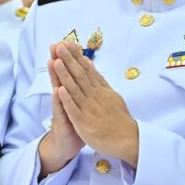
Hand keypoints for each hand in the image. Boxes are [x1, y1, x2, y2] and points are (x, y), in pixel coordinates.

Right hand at [37, 42, 85, 177]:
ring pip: (58, 89)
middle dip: (59, 60)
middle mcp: (64, 98)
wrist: (66, 145)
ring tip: (52, 61)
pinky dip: (59, 100)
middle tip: (56, 44)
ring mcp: (61, 108)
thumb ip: (82, 88)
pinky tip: (57, 90)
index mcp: (71, 92)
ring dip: (55, 75)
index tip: (68, 41)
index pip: (70, 71)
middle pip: (61, 75)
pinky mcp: (61, 121)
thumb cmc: (75, 123)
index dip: (70, 57)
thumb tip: (88, 70)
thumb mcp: (81, 104)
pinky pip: (60, 109)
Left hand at [54, 41, 139, 166]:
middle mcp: (95, 96)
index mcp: (100, 90)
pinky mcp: (84, 123)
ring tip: (56, 61)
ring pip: (75, 89)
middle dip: (69, 60)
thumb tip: (91, 64)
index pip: (87, 70)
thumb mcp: (112, 96)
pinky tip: (59, 90)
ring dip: (65, 75)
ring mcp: (89, 109)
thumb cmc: (119, 119)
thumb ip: (100, 81)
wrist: (128, 141)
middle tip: (59, 46)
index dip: (77, 56)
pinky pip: (74, 110)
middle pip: (80, 75)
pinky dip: (67, 100)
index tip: (69, 43)